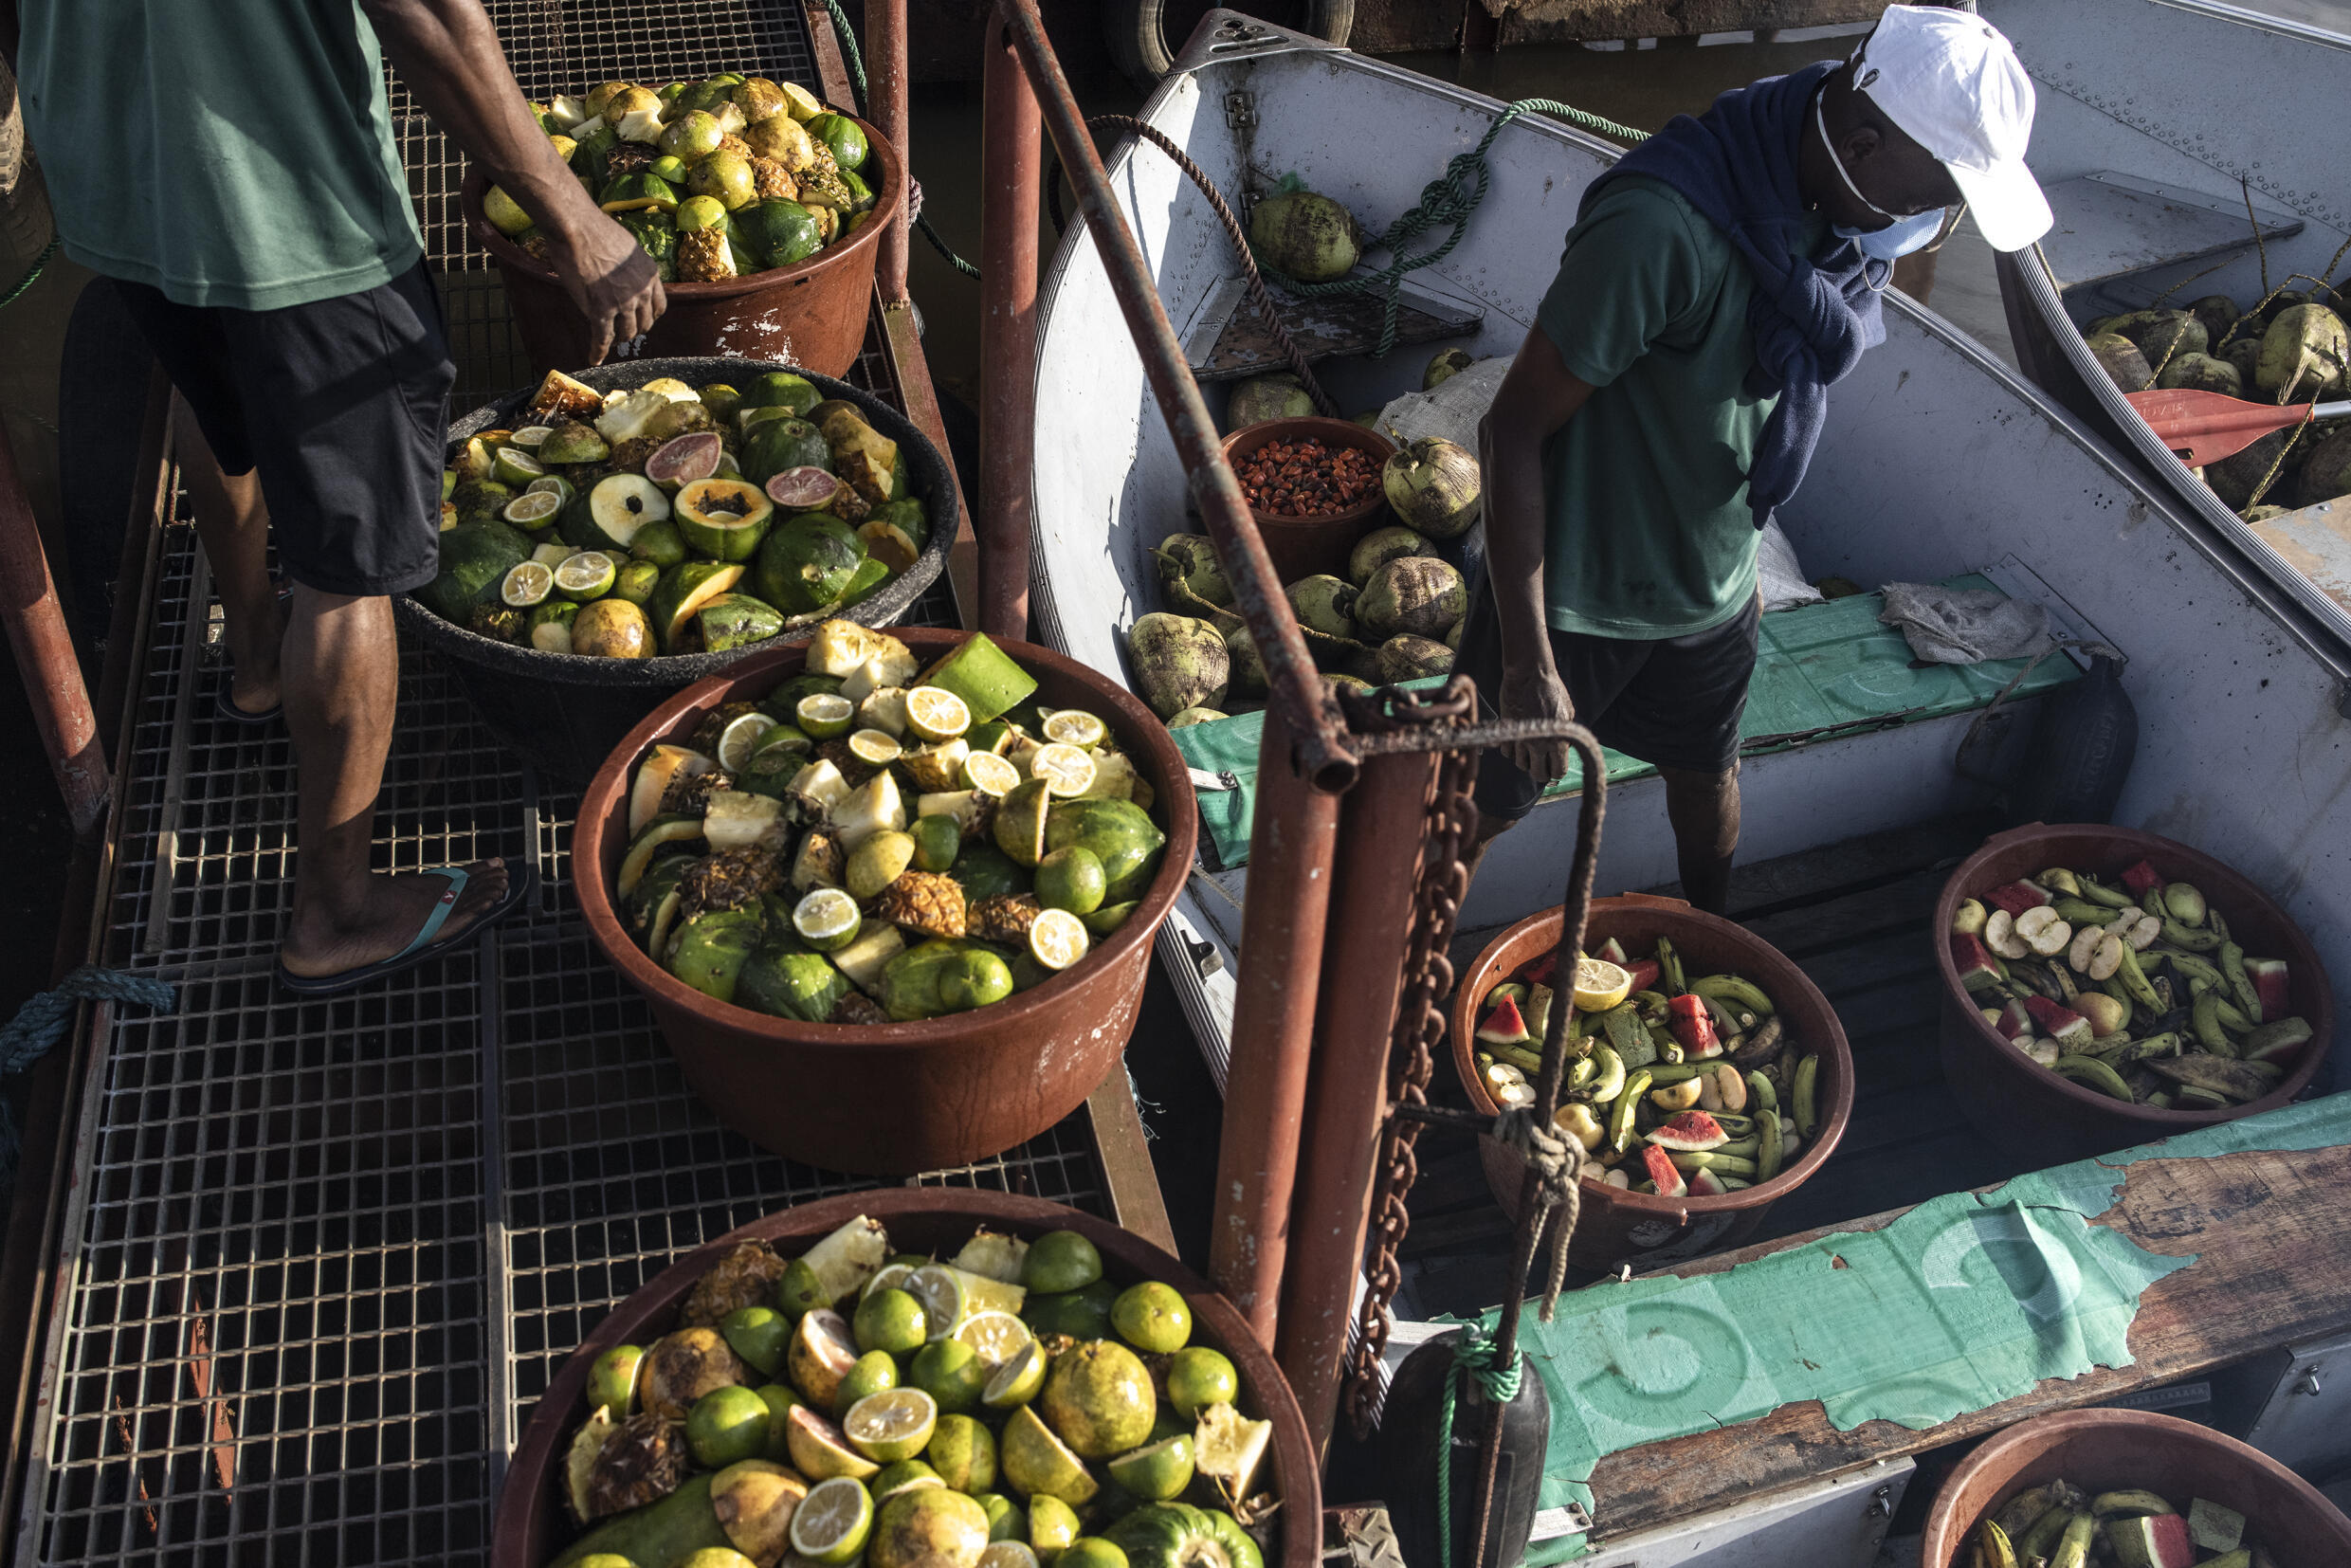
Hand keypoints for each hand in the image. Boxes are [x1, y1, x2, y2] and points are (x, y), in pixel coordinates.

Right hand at [543, 208, 666, 363]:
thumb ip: (630, 270)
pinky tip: (594, 359)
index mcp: (651, 275)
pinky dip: (598, 351)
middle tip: (621, 332)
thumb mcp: (626, 249)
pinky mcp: (601, 308)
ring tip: (608, 341)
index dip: (649, 316)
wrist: (576, 226)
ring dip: (617, 339)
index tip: (640, 319)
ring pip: (626, 333)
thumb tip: (622, 282)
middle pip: (644, 323)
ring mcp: (623, 302)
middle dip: (633, 329)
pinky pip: (602, 337)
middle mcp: (642, 291)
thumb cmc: (595, 230)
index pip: (659, 307)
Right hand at [1498, 664, 1575, 784]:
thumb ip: (1566, 734)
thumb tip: (1564, 748)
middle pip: (1538, 774)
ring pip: (1521, 765)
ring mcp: (1522, 739)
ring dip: (1526, 760)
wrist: (1529, 674)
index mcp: (1559, 741)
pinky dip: (1512, 749)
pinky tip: (1518, 739)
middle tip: (1541, 763)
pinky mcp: (1508, 731)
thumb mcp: (1568, 712)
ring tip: (1529, 748)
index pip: (1558, 771)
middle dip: (1541, 771)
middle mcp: (1540, 744)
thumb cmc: (1551, 689)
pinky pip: (1507, 752)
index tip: (1553, 766)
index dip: (1556, 771)